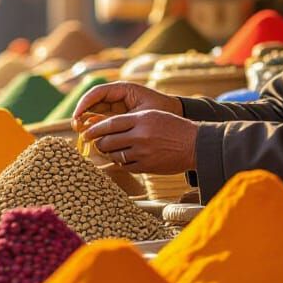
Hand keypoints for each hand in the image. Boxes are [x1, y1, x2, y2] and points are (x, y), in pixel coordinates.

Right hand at [72, 82, 182, 126]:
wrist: (176, 115)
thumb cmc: (161, 111)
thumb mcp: (141, 116)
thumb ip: (121, 121)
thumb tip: (101, 130)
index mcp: (123, 89)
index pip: (97, 92)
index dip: (84, 103)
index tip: (77, 115)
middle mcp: (117, 95)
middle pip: (94, 102)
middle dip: (83, 113)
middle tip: (75, 126)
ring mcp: (117, 105)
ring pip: (96, 112)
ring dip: (88, 121)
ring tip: (82, 133)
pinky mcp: (119, 116)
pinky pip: (104, 120)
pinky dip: (97, 128)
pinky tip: (93, 137)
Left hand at [80, 110, 198, 174]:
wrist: (195, 144)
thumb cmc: (174, 128)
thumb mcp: (153, 116)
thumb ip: (132, 121)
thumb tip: (109, 127)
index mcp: (141, 119)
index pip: (110, 124)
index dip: (95, 129)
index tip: (86, 132)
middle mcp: (140, 136)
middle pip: (108, 141)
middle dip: (99, 143)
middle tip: (97, 143)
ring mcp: (143, 153)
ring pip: (115, 155)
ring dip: (109, 154)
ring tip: (111, 151)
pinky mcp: (147, 166)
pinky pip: (126, 166)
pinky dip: (121, 163)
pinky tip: (124, 159)